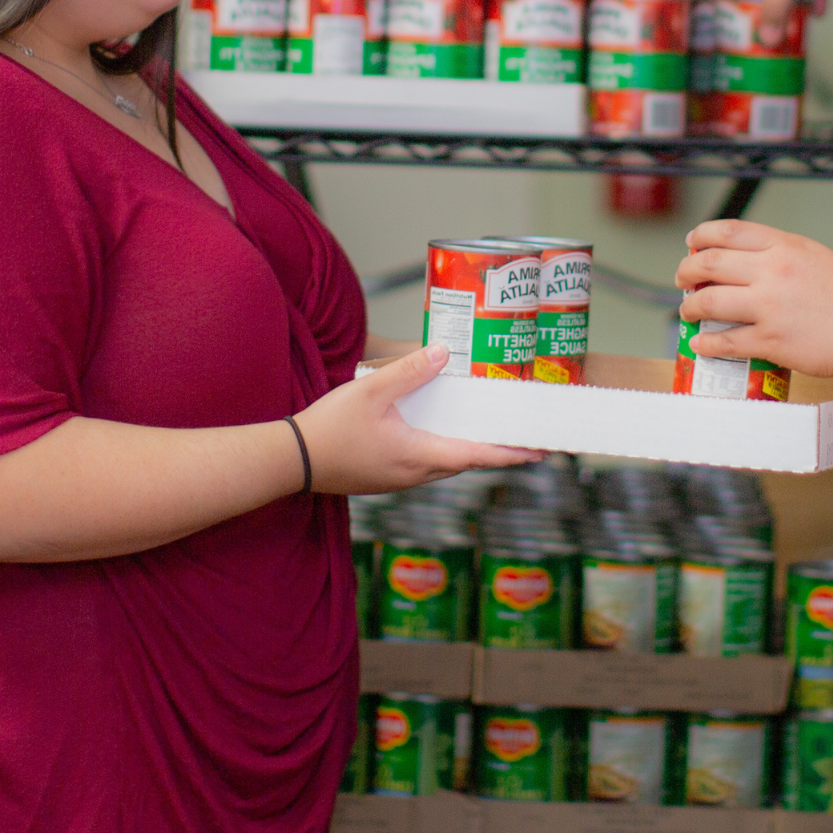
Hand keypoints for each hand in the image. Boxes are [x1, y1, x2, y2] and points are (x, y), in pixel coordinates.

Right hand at [295, 343, 540, 493]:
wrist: (291, 462)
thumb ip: (408, 371)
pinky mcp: (386, 477)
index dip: (511, 453)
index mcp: (418, 455)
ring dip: (470, 451)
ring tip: (490, 434)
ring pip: (446, 464)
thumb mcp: (369, 392)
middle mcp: (415, 474)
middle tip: (523, 437)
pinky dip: (446, 450)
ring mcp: (400, 479)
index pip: (477, 456)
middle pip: (466, 461)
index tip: (540, 451)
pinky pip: (427, 464)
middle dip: (496, 451)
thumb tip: (443, 352)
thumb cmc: (328, 429)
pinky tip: (442, 434)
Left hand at [674, 218, 832, 384]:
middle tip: (682, 279)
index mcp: (785, 246)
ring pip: (710, 301)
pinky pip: (726, 340)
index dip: (701, 236)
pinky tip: (700, 342)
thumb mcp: (815, 256)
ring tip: (687, 310)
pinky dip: (707, 341)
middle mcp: (773, 271)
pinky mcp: (771, 341)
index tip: (692, 243)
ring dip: (690, 306)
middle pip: (710, 264)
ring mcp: (769, 307)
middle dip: (687, 271)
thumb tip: (743, 260)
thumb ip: (780, 253)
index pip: (728, 231)